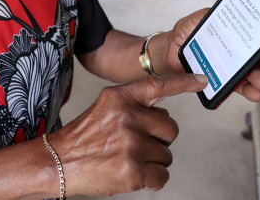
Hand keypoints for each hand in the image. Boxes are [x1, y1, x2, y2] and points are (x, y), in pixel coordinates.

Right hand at [48, 74, 207, 196]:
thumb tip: (163, 115)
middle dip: (158, 140)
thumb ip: (133, 106)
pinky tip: (131, 174)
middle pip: (170, 128)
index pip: (158, 85)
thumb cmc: (83, 138)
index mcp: (119, 97)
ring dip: (151, 161)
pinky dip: (151, 180)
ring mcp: (132, 144)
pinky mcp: (134, 171)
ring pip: (166, 155)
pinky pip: (162, 176)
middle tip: (134, 145)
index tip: (201, 80)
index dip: (182, 82)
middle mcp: (128, 117)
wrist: (58, 162)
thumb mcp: (104, 108)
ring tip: (125, 159)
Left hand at [151, 9, 259, 101]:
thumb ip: (209, 15)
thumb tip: (224, 11)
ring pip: (256, 74)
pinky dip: (251, 92)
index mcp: (237, 34)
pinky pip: (242, 88)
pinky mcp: (226, 81)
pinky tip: (255, 93)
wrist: (168, 53)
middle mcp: (240, 51)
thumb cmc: (184, 34)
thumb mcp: (196, 20)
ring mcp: (235, 68)